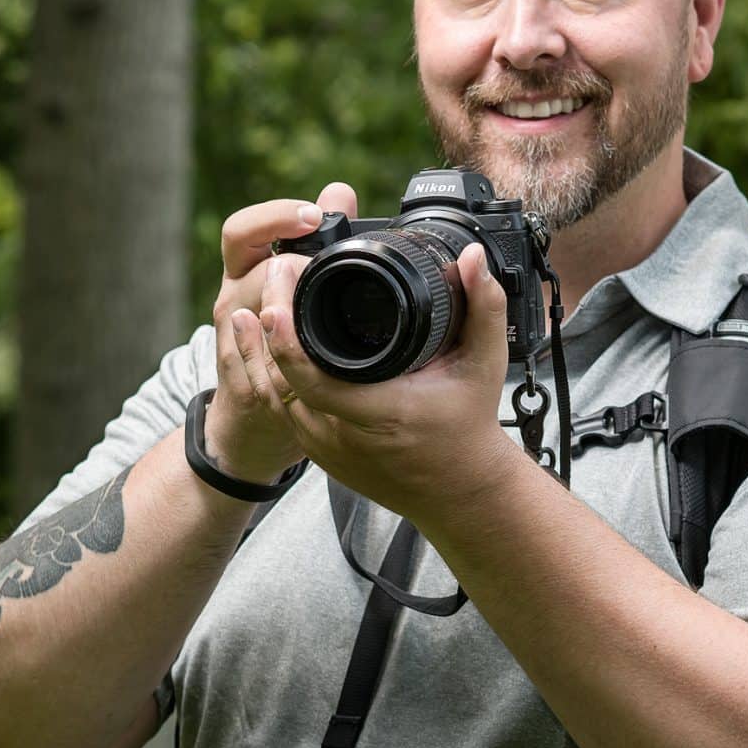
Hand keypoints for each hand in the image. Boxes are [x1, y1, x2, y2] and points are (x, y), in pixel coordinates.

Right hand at [206, 182, 357, 483]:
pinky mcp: (241, 383)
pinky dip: (285, 366)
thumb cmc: (281, 339)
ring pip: (256, 320)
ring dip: (289, 319)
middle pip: (255, 270)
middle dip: (294, 271)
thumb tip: (339, 191)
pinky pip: (260, 369)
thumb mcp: (296, 284)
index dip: (276, 217)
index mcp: (244, 271)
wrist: (252, 417)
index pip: (243, 230)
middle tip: (323, 273)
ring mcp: (232, 343)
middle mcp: (231, 301)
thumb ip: (316, 238)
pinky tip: (307, 364)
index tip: (314, 215)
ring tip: (315, 321)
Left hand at [232, 240, 524, 525]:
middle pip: (280, 377)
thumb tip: (472, 257)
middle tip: (276, 275)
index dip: (284, 335)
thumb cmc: (469, 425)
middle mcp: (343, 435)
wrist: (458, 490)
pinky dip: (273, 375)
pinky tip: (269, 343)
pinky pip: (283, 410)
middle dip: (268, 324)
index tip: (279, 291)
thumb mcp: (485, 364)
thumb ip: (484, 306)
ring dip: (261, 349)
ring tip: (262, 302)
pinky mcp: (317, 454)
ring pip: (274, 394)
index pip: (310, 375)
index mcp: (379, 412)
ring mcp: (325, 448)